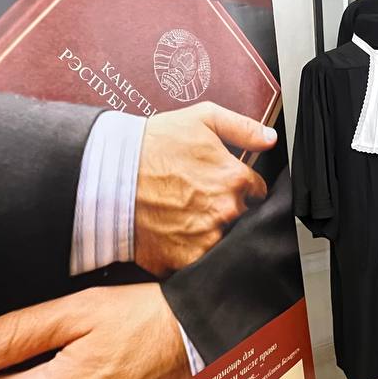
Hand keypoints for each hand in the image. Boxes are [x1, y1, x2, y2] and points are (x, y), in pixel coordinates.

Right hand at [134, 103, 276, 275]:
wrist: (107, 175)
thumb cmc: (152, 144)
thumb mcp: (202, 118)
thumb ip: (242, 127)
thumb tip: (269, 138)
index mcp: (234, 179)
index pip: (256, 191)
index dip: (241, 186)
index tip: (223, 184)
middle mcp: (225, 212)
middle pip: (240, 216)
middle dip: (225, 208)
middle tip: (196, 197)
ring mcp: (205, 239)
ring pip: (221, 240)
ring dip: (209, 231)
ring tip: (182, 215)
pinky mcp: (182, 259)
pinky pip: (196, 260)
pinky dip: (187, 250)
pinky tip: (171, 232)